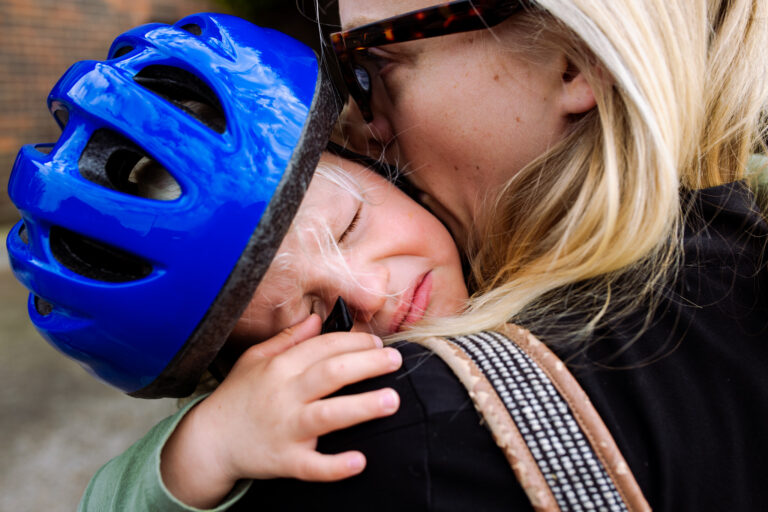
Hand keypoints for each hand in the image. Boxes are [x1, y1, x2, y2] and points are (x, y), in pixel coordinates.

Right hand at [160, 314, 401, 507]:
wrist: (209, 442)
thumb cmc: (238, 396)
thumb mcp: (256, 358)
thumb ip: (288, 338)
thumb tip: (317, 318)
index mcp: (280, 367)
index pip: (324, 346)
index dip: (354, 342)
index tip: (378, 344)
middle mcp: (284, 395)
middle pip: (331, 373)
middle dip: (368, 365)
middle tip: (397, 361)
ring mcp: (286, 429)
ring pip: (328, 415)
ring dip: (362, 407)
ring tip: (392, 400)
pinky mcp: (285, 461)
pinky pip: (312, 465)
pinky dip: (335, 466)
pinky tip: (359, 461)